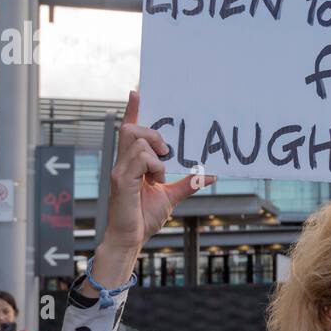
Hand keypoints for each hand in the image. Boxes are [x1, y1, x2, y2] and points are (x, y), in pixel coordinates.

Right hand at [103, 90, 213, 252]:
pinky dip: (154, 167)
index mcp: (133, 163)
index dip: (133, 111)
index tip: (137, 93)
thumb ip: (188, 183)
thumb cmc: (145, 217)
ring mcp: (120, 170)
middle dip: (153, 133)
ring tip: (159, 176)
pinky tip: (155, 182)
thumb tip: (210, 175)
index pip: (130, 130)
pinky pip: (140, 158)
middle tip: (166, 153)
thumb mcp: (172, 196)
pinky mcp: (120, 179)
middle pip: (131, 129)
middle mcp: (123, 163)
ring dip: (156, 155)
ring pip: (138, 141)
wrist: (132, 238)